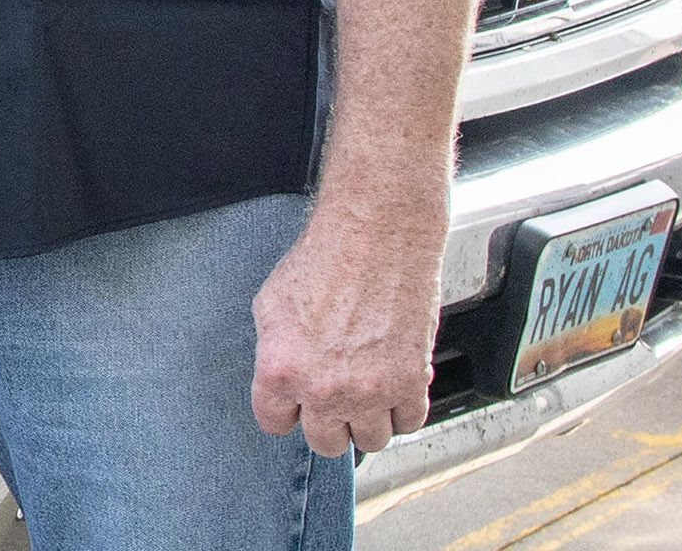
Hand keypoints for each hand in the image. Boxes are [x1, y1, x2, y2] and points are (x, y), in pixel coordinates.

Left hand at [250, 207, 436, 455]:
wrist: (377, 238)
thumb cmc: (324, 262)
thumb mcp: (270, 307)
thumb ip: (275, 351)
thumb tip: (281, 374)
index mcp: (280, 372)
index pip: (274, 423)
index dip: (286, 412)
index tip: (295, 405)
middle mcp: (323, 390)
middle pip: (325, 442)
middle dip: (328, 423)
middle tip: (334, 402)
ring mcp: (370, 391)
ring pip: (370, 439)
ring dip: (369, 421)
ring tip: (367, 397)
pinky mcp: (411, 383)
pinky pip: (410, 423)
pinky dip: (404, 411)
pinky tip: (396, 390)